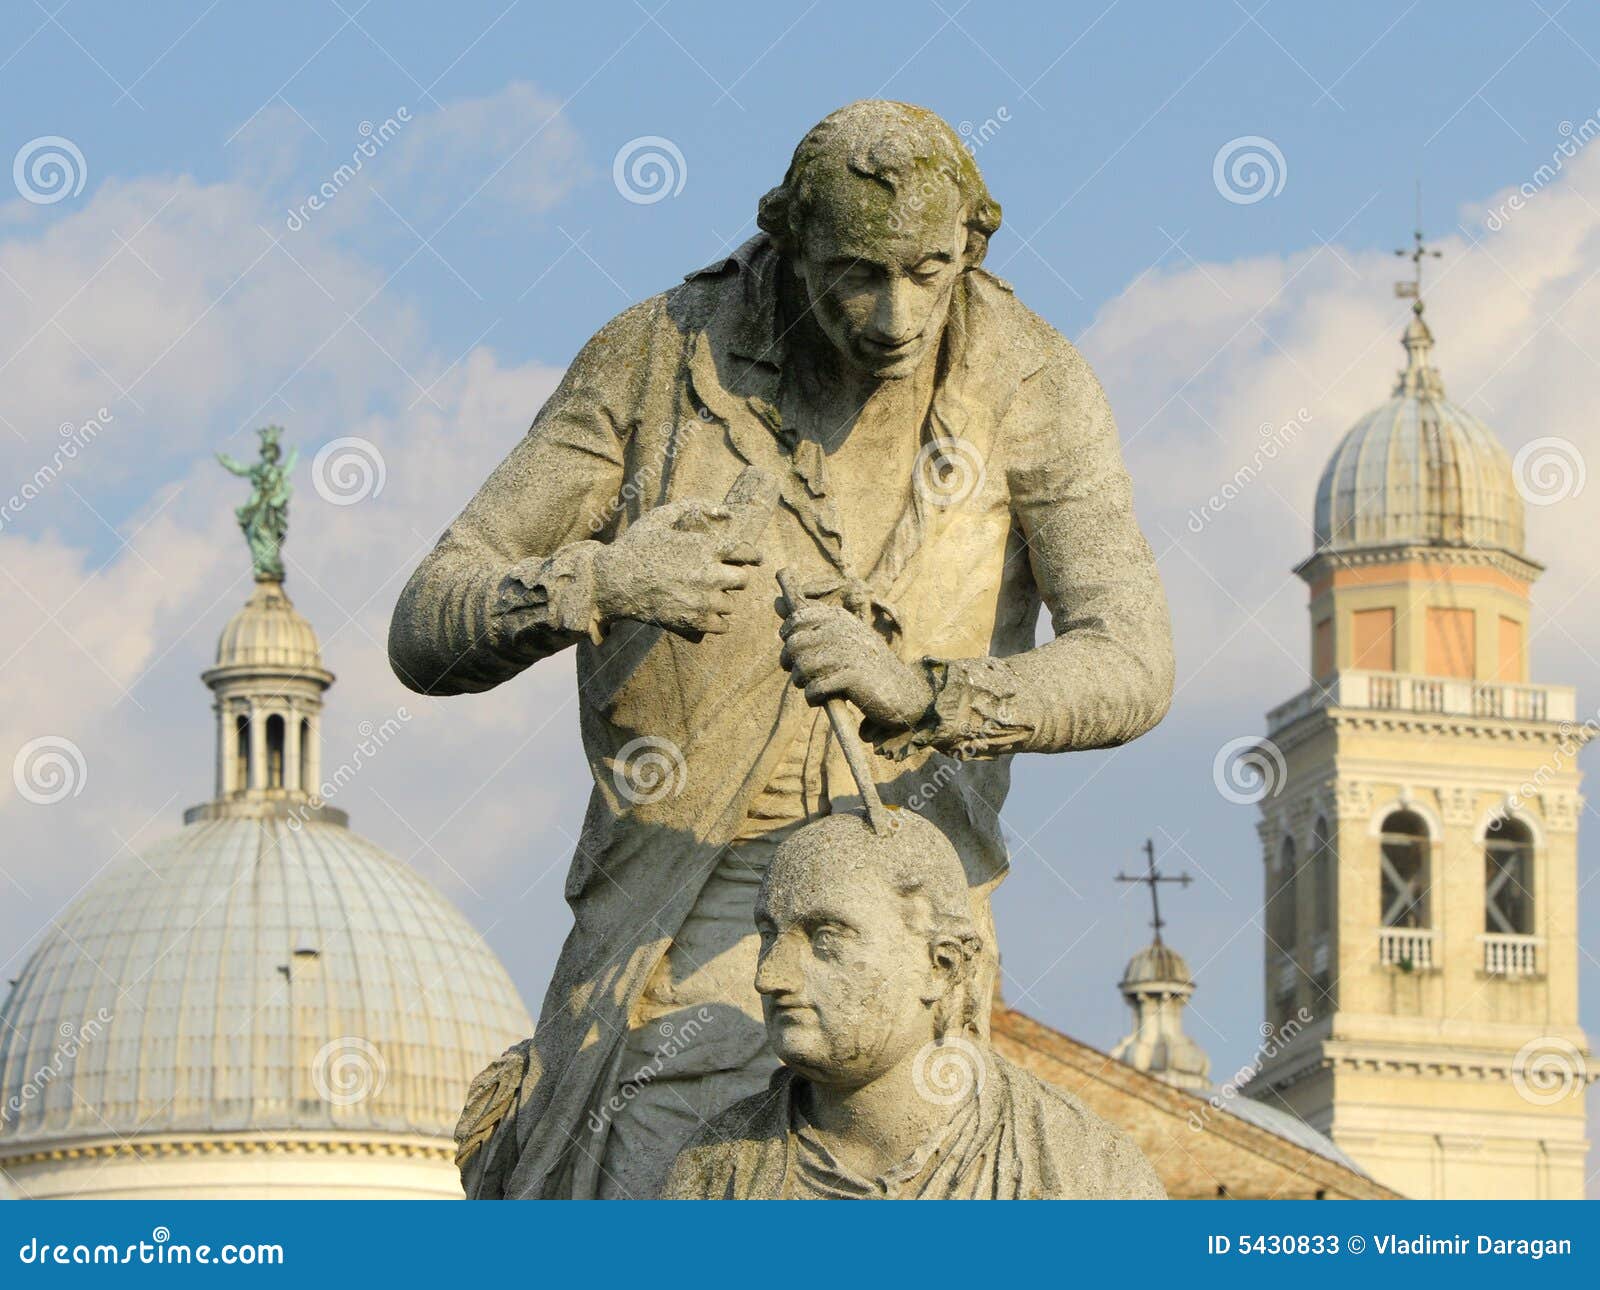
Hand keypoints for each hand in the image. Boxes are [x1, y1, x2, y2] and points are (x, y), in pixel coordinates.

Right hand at [591, 499, 763, 638]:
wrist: (613, 581)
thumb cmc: (637, 546)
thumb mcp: (661, 517)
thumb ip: (695, 508)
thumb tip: (728, 513)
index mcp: (705, 547)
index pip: (746, 552)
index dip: (751, 555)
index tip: (753, 559)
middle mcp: (709, 574)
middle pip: (743, 580)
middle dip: (733, 577)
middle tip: (719, 577)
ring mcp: (703, 600)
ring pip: (731, 603)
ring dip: (722, 599)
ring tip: (705, 595)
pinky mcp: (694, 621)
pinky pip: (723, 625)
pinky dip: (717, 621)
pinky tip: (704, 613)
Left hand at [778, 601, 933, 728]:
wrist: (903, 691)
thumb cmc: (865, 664)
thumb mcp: (839, 637)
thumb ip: (808, 621)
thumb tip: (775, 600)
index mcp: (839, 618)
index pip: (797, 618)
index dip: (788, 636)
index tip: (796, 650)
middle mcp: (842, 630)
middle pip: (794, 644)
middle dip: (790, 662)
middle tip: (800, 674)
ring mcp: (847, 653)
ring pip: (802, 667)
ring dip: (800, 682)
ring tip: (810, 687)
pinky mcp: (851, 677)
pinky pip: (815, 687)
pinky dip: (812, 697)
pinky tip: (819, 699)